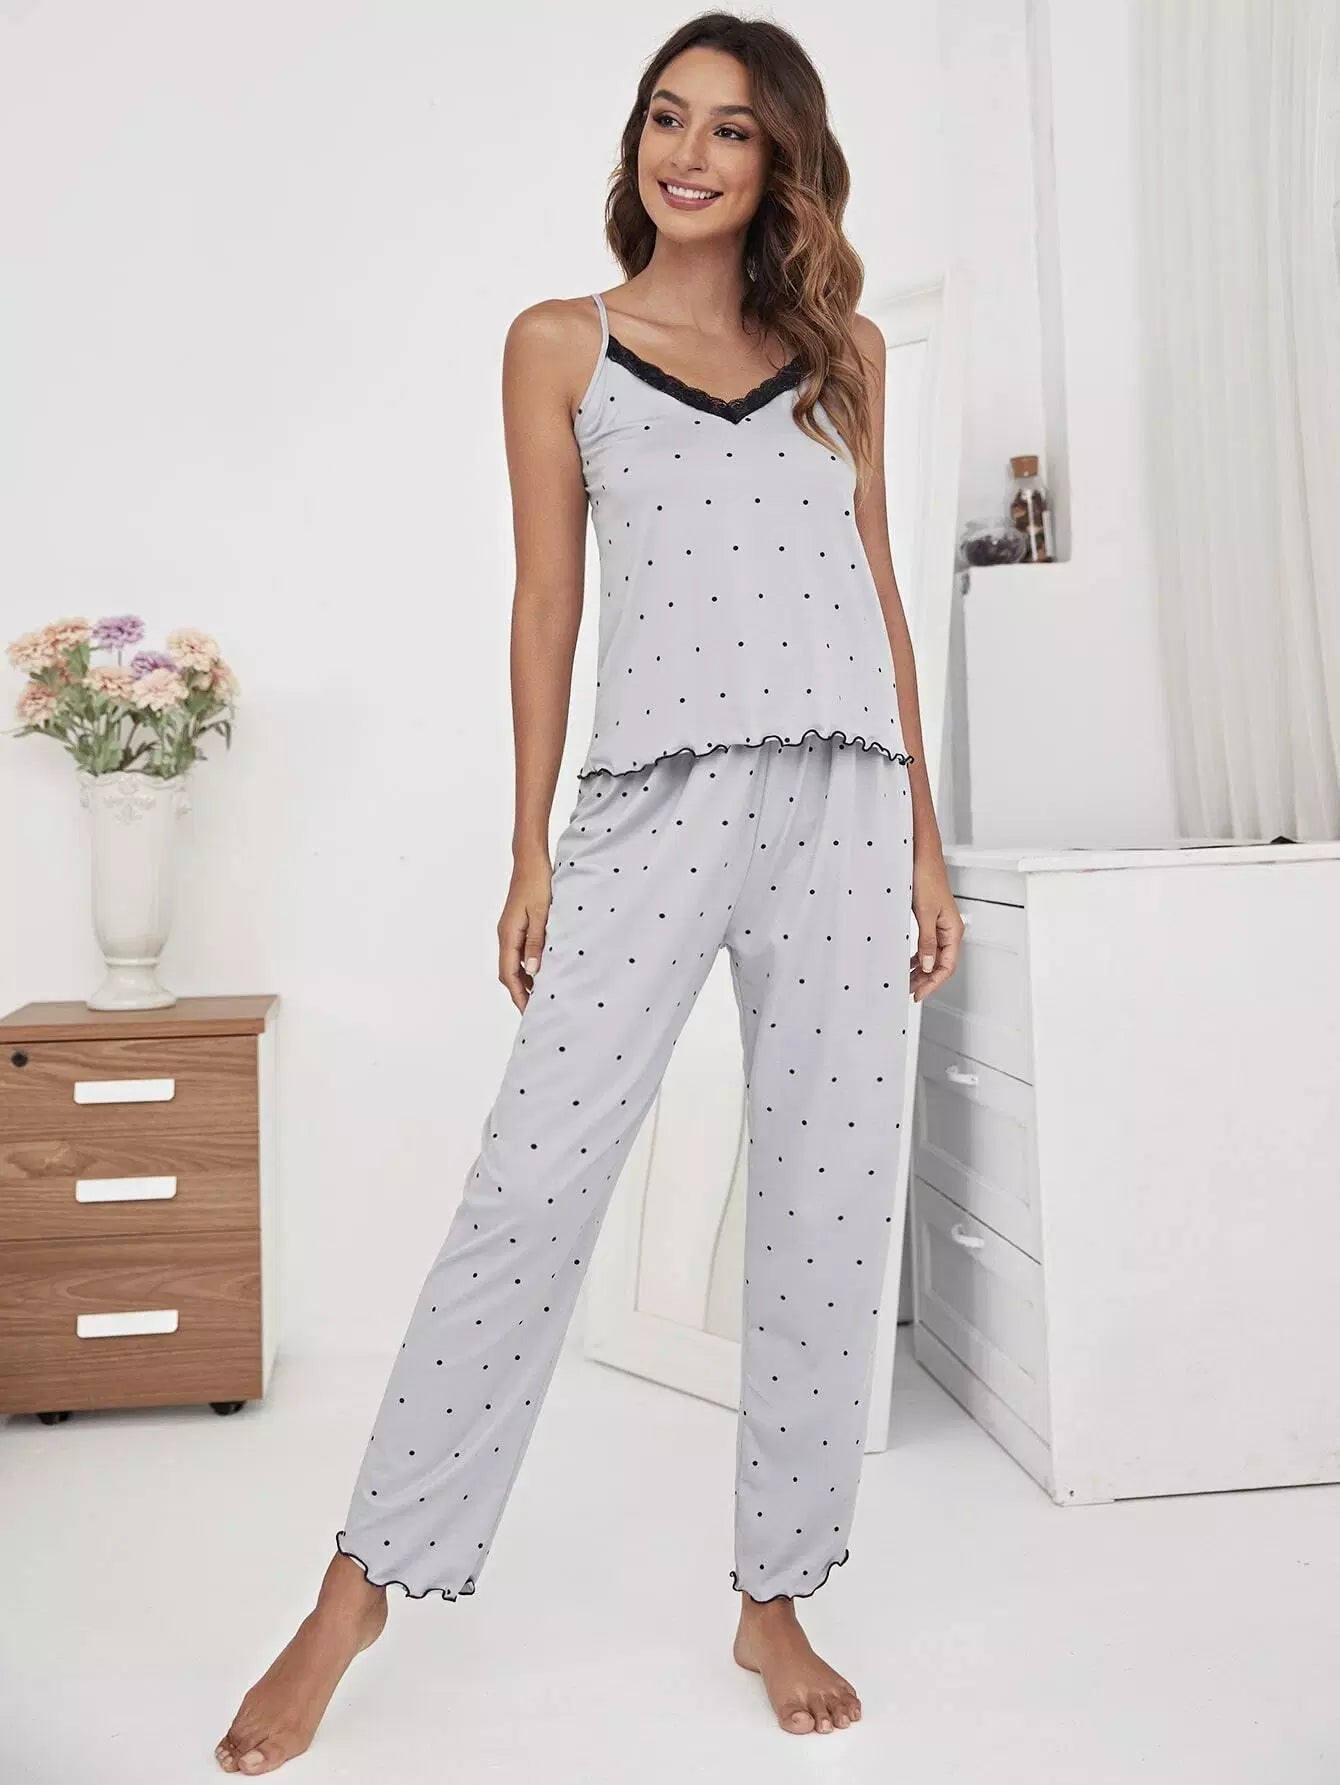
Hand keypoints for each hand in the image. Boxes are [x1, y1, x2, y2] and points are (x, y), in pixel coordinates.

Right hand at [498, 856, 552, 1011]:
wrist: (530, 862)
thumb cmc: (538, 884)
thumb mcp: (542, 915)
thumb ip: (536, 943)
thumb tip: (532, 972)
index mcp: (508, 935)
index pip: (509, 974)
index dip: (518, 995)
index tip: (529, 1012)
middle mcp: (505, 935)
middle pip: (508, 973)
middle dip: (520, 993)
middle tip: (536, 1010)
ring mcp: (509, 931)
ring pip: (512, 964)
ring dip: (523, 981)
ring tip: (539, 996)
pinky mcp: (516, 925)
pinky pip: (518, 953)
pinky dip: (526, 967)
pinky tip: (540, 971)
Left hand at [909, 855, 962, 1002]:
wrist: (923, 857)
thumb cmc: (927, 878)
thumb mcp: (924, 913)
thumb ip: (926, 941)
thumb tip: (926, 965)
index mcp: (953, 931)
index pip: (946, 967)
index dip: (932, 983)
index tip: (918, 994)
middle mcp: (950, 930)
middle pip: (940, 964)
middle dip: (925, 980)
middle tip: (909, 992)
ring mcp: (941, 926)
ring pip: (933, 956)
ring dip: (921, 970)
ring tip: (907, 981)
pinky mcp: (931, 920)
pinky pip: (928, 945)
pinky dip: (918, 957)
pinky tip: (909, 963)